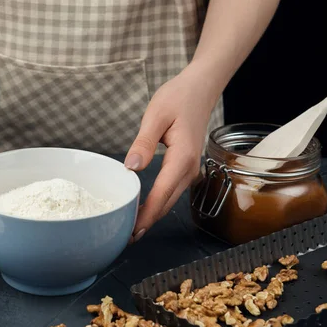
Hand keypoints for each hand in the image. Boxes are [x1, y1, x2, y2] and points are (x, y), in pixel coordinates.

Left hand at [125, 65, 218, 241]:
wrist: (201, 88)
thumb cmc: (178, 98)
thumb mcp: (155, 116)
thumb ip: (143, 143)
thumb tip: (131, 168)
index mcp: (182, 158)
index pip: (161, 195)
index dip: (146, 215)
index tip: (131, 231)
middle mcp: (189, 169)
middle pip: (166, 204)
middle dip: (147, 222)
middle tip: (125, 238)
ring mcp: (190, 170)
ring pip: (170, 200)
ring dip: (152, 215)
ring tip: (132, 229)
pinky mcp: (186, 168)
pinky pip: (171, 192)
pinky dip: (158, 204)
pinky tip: (144, 209)